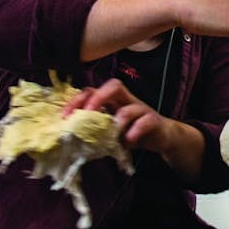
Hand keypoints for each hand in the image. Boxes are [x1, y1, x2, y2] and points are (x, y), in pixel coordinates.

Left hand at [62, 79, 205, 179]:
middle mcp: (126, 100)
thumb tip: (69, 140)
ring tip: (112, 133)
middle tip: (88, 114)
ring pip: (131, 105)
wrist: (162, 138)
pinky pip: (145, 121)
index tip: (65, 117)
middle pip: (113, 85)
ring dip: (119, 119)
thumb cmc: (132, 133)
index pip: (93, 91)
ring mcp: (141, 109)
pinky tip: (128, 142)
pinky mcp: (154, 121)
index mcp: (112, 101)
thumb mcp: (110, 132)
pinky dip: (135, 132)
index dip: (77, 100)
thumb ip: (95, 131)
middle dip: (98, 98)